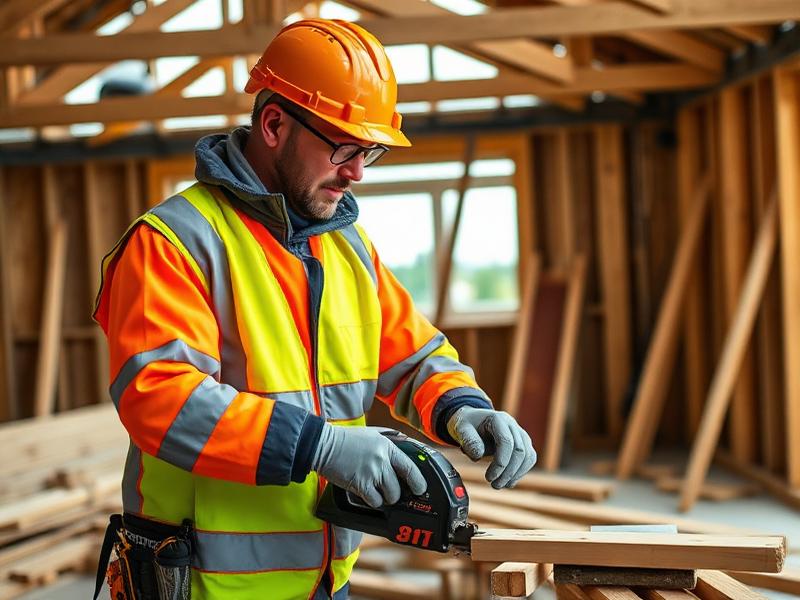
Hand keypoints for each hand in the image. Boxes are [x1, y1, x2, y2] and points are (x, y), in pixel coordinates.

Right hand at [312, 425, 426, 507]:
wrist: (324, 445)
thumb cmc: (345, 439)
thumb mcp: (371, 435)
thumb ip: (386, 444)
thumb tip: (400, 453)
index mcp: (387, 446)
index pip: (410, 466)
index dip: (418, 480)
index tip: (421, 488)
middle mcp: (382, 459)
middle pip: (399, 485)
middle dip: (397, 494)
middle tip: (392, 494)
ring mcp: (372, 472)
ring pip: (389, 495)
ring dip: (385, 498)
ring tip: (377, 493)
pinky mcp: (361, 484)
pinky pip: (375, 501)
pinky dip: (372, 501)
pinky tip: (367, 495)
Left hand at [447, 407, 536, 488]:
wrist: (473, 420)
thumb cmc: (467, 425)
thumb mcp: (461, 429)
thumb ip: (469, 441)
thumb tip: (478, 456)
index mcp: (498, 419)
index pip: (506, 442)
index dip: (500, 463)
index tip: (489, 478)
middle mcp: (512, 425)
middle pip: (519, 451)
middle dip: (508, 472)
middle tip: (494, 485)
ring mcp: (520, 433)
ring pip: (527, 456)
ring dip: (516, 474)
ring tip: (500, 485)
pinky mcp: (523, 443)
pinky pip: (529, 458)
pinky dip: (520, 472)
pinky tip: (508, 481)